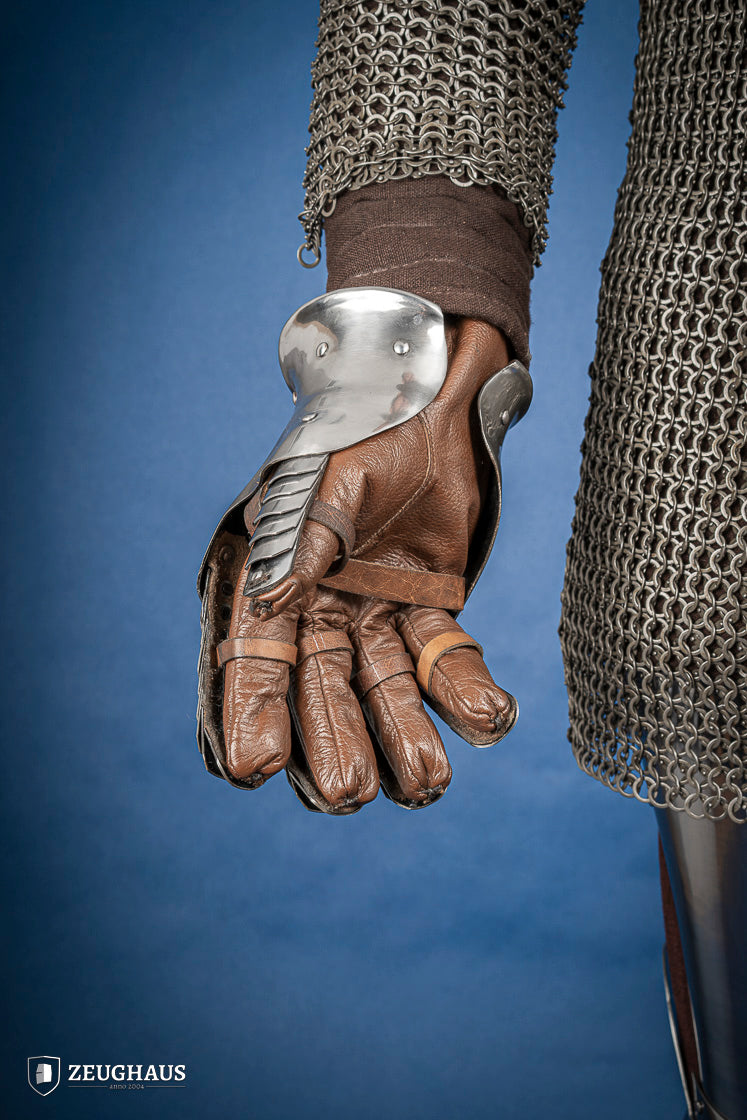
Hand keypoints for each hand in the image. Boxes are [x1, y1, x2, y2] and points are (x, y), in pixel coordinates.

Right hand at [221, 318, 517, 813]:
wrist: (428, 401)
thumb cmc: (363, 428)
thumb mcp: (326, 478)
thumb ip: (302, 539)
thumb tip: (273, 602)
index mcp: (261, 583)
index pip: (247, 663)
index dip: (247, 713)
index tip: (256, 765)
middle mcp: (310, 612)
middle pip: (316, 693)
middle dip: (331, 743)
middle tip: (348, 792)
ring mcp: (369, 616)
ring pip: (382, 690)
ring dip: (403, 737)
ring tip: (428, 784)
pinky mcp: (426, 610)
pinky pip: (444, 658)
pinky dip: (466, 690)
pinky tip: (491, 718)